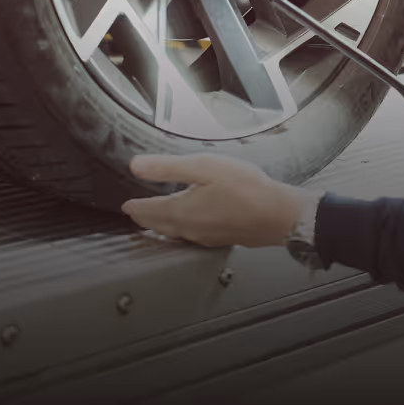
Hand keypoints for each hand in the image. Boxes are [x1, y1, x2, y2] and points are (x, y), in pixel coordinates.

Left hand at [121, 153, 310, 247]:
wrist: (278, 214)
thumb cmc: (245, 188)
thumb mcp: (205, 167)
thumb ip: (168, 167)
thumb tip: (135, 166)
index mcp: (182, 211)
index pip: (148, 211)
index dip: (135, 207)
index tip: (126, 204)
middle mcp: (189, 229)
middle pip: (159, 225)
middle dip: (145, 218)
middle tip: (136, 212)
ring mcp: (205, 237)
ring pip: (174, 233)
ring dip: (161, 225)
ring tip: (157, 218)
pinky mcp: (220, 239)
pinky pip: (191, 235)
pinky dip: (180, 228)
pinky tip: (189, 222)